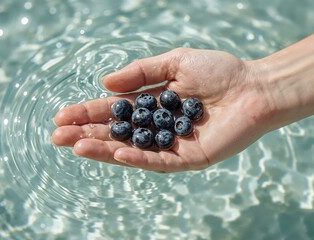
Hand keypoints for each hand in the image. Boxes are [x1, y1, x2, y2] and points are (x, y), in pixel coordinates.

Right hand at [52, 48, 272, 171]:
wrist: (255, 87)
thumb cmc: (220, 71)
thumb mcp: (174, 62)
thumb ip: (140, 73)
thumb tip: (105, 84)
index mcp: (154, 105)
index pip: (115, 111)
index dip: (89, 112)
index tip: (62, 115)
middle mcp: (160, 127)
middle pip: (118, 133)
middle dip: (88, 133)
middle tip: (58, 136)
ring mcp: (173, 144)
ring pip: (133, 150)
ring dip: (105, 149)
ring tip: (77, 146)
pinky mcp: (190, 157)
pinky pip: (160, 160)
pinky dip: (139, 157)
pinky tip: (118, 152)